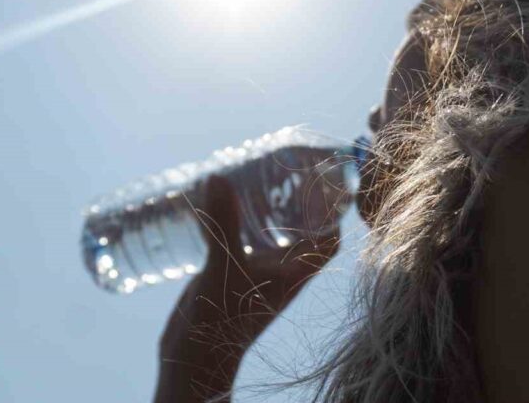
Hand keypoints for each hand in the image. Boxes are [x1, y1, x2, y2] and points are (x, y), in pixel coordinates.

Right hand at [154, 174, 340, 401]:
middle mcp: (280, 273)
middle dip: (298, 201)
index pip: (329, 240)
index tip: (326, 179)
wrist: (193, 362)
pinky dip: (238, 221)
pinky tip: (220, 202)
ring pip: (272, 236)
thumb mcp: (224, 267)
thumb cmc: (219, 322)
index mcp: (293, 274)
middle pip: (302, 232)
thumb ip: (223, 224)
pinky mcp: (233, 277)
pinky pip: (244, 243)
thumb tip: (219, 178)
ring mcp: (257, 276)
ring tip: (255, 176)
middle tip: (285, 167)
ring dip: (268, 210)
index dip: (335, 211)